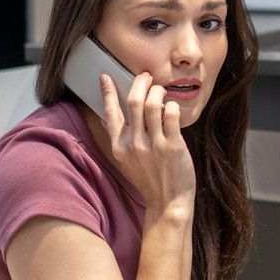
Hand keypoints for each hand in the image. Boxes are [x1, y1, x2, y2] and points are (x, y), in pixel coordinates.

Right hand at [100, 71, 194, 212]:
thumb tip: (108, 119)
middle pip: (134, 100)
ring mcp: (153, 144)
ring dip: (158, 91)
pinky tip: (173, 108)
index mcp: (120, 146)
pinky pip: (171, 114)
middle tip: (146, 78)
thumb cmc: (149, 180)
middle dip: (141, 82)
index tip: (106, 76)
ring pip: (153, 103)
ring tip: (161, 91)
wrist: (168, 202)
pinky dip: (172, 106)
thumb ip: (119, 139)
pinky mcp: (172, 145)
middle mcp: (134, 143)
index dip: (108, 92)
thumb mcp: (127, 161)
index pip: (111, 112)